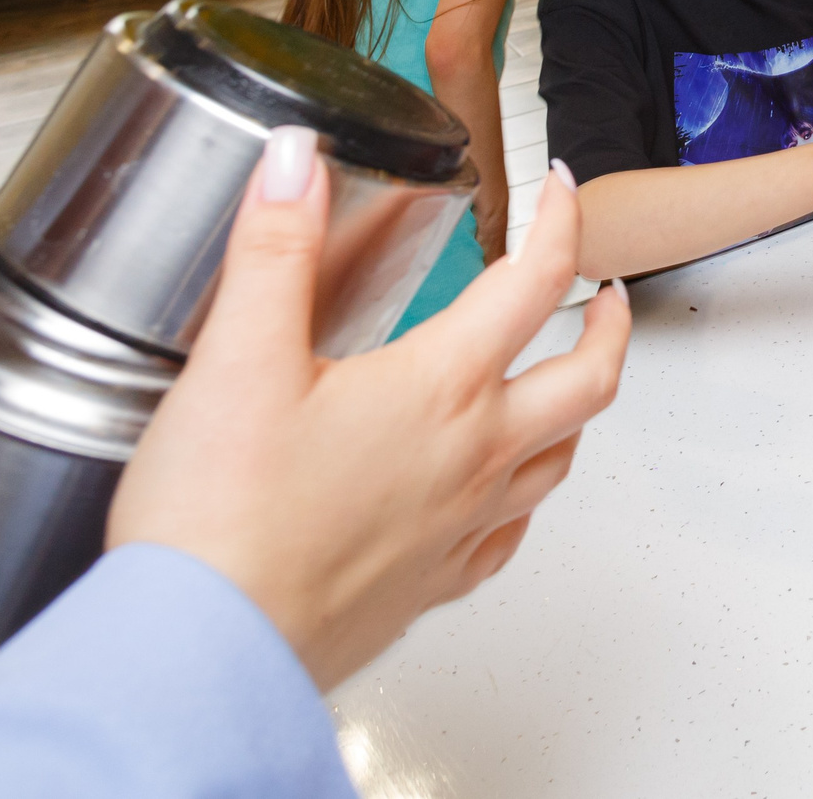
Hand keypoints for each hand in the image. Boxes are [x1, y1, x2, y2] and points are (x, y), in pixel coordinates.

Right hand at [107, 129, 630, 691]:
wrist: (205, 653)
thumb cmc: (219, 522)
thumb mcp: (237, 359)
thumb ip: (275, 248)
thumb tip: (298, 160)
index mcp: (440, 388)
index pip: (534, 280)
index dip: (561, 220)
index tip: (563, 187)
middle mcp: (472, 458)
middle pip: (589, 378)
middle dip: (608, 324)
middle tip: (604, 294)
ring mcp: (461, 527)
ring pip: (560, 457)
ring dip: (577, 406)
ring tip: (564, 378)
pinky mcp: (430, 585)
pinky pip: (508, 533)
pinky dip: (523, 495)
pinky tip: (496, 493)